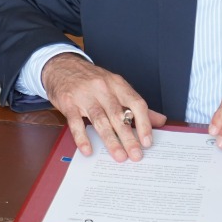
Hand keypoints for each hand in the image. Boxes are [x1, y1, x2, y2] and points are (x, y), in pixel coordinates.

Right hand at [41, 53, 165, 161]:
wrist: (61, 65)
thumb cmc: (92, 79)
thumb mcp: (115, 86)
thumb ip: (136, 104)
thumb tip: (160, 120)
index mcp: (117, 84)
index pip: (136, 103)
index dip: (144, 123)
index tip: (147, 141)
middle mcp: (103, 88)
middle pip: (118, 115)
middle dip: (129, 137)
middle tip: (136, 155)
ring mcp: (85, 94)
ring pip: (100, 119)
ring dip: (111, 140)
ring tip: (119, 156)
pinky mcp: (68, 102)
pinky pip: (76, 122)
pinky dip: (82, 137)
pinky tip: (88, 150)